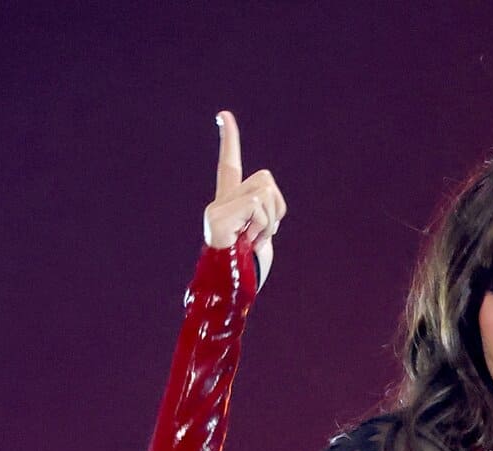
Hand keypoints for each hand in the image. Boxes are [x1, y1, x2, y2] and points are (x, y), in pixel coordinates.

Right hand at [203, 110, 286, 285]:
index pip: (230, 165)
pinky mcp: (217, 216)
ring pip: (264, 192)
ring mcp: (216, 208)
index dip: (229, 139)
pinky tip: (249, 241)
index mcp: (231, 203)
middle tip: (261, 234)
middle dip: (276, 207)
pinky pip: (257, 207)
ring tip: (254, 240)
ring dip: (270, 220)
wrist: (231, 293)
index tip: (223, 115)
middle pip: (265, 178)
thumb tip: (266, 201)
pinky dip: (263, 226)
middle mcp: (220, 201)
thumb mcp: (262, 235)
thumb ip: (263, 211)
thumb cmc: (248, 270)